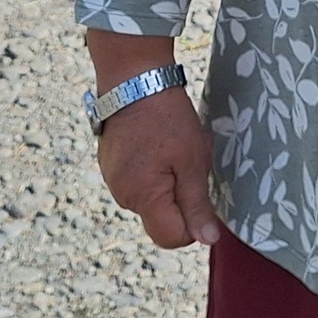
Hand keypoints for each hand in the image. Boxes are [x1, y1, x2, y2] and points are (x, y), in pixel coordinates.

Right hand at [95, 87, 222, 249]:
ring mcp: (113, 179)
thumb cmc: (167, 117)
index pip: (171, 238)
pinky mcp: (110, 164)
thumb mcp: (192, 161)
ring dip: (167, 182)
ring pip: (151, 198)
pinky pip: (138, 181)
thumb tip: (207, 240)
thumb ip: (197, 204)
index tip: (201, 192)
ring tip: (173, 147)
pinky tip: (157, 142)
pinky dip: (152, 170)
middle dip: (180, 197)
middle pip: (161, 218)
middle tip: (189, 162)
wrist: (133, 77)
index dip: (193, 224)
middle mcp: (122, 195)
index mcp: (142, 198)